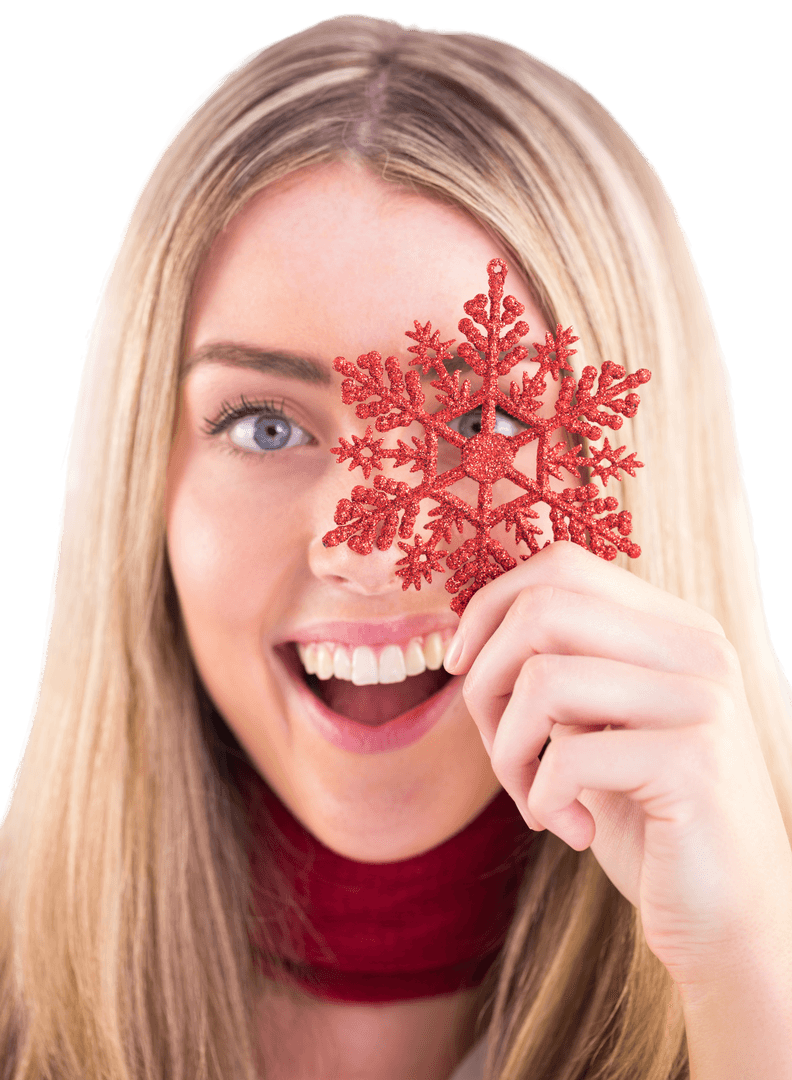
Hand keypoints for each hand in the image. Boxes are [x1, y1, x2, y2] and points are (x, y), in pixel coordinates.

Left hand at [445, 542, 791, 990]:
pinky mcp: (696, 762)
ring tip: (534, 800)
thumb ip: (558, 669)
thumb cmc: (647, 818)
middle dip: (487, 684)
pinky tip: (571, 830)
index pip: (562, 565)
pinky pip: (568, 756)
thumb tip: (468, 633)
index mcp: (675, 626)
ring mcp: (703, 699)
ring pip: (543, 679)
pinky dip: (543, 799)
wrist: (731, 918)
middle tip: (503, 753)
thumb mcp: (597, 725)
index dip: (490, 608)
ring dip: (509, 753)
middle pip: (541, 610)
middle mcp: (698, 647)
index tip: (460, 667)